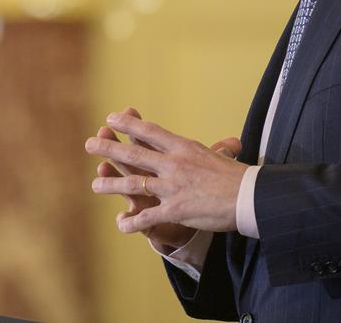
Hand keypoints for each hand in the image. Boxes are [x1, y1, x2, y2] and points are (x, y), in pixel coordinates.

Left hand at [86, 109, 245, 235]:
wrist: (251, 198)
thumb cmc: (238, 176)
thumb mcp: (220, 156)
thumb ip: (214, 149)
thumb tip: (229, 142)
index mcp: (183, 148)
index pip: (150, 132)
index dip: (128, 125)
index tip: (111, 118)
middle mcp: (174, 164)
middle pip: (134, 154)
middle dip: (109, 148)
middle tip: (89, 144)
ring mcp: (173, 187)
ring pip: (134, 184)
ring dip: (111, 184)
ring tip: (95, 185)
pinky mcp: (176, 210)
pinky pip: (148, 217)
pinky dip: (132, 221)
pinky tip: (120, 223)